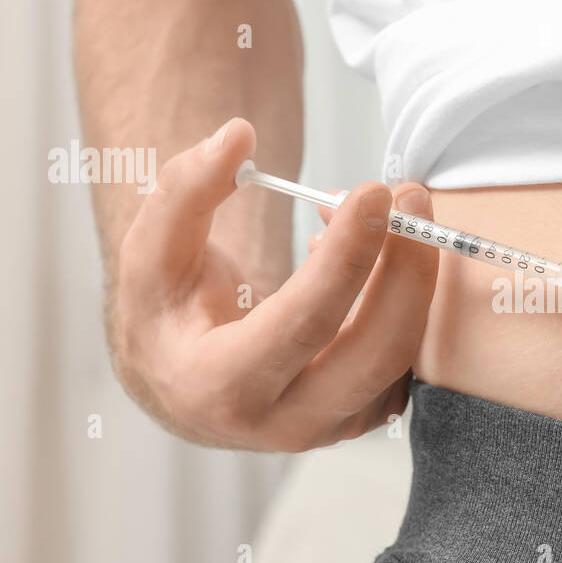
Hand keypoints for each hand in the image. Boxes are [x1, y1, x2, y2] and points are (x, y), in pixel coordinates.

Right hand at [111, 118, 437, 450]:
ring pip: (403, 358)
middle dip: (408, 268)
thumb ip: (185, 189)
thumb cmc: (168, 314)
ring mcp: (332, 426)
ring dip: (410, 275)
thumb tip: (237, 136)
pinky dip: (406, 299)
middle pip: (375, 352)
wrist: (187, 384)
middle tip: (412, 193)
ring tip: (388, 211)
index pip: (304, 322)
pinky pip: (408, 360)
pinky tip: (375, 256)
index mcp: (221, 387)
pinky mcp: (363, 416)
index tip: (374, 192)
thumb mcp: (150, 253)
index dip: (347, 256)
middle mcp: (284, 424)